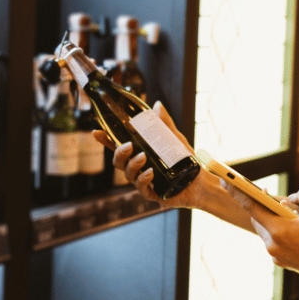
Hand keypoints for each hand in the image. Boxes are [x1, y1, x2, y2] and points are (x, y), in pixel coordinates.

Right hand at [91, 101, 207, 208]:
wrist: (202, 181)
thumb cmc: (186, 160)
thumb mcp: (175, 139)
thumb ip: (164, 124)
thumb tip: (157, 105)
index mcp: (139, 153)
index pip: (118, 147)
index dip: (105, 140)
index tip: (96, 131)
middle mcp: (138, 168)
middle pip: (118, 162)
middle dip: (119, 153)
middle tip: (129, 146)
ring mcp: (143, 182)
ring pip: (128, 174)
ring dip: (132, 165)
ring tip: (143, 157)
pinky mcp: (152, 194)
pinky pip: (141, 188)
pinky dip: (143, 179)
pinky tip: (150, 172)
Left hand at [227, 185, 298, 289]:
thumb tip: (292, 196)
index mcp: (280, 231)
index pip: (252, 207)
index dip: (237, 192)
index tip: (225, 181)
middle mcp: (273, 245)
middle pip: (258, 218)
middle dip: (261, 204)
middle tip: (268, 191)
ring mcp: (277, 256)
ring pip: (266, 230)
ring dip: (271, 217)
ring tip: (286, 207)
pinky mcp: (283, 263)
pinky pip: (273, 240)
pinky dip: (278, 229)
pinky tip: (292, 223)